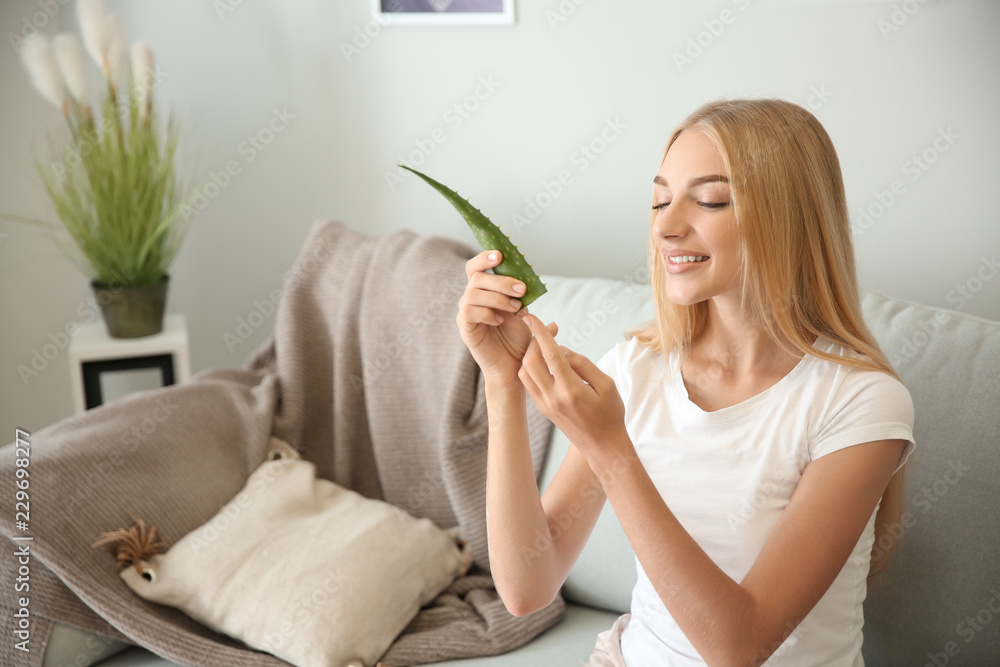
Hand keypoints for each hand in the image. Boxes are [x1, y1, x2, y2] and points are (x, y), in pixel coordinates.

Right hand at [457, 250, 557, 387]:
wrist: (515, 368)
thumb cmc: (519, 340)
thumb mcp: (525, 314)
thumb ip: (526, 297)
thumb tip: (532, 283)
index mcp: (484, 292)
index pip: (476, 268)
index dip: (484, 258)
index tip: (500, 256)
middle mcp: (472, 300)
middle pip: (476, 277)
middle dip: (501, 281)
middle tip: (521, 290)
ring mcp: (466, 314)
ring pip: (473, 293)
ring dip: (497, 297)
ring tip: (515, 308)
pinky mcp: (465, 329)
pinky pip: (469, 312)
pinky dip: (487, 313)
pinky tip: (500, 321)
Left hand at [517, 313, 626, 460]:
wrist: (602, 447)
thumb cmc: (610, 415)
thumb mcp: (606, 385)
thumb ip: (583, 364)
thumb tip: (562, 350)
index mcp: (570, 390)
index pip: (550, 354)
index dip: (540, 332)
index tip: (532, 317)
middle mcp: (553, 397)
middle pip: (530, 361)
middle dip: (533, 341)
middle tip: (544, 329)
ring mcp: (545, 404)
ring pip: (525, 373)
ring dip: (530, 355)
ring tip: (544, 345)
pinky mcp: (543, 409)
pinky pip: (529, 383)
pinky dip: (531, 368)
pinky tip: (544, 362)